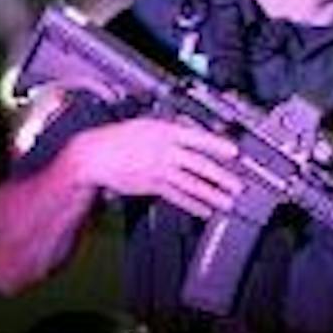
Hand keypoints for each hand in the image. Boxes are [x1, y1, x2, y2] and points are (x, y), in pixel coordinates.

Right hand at [70, 116, 241, 216]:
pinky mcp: (152, 185)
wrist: (94, 154)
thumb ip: (174, 129)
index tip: (234, 152)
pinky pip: (176, 196)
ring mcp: (159, 170)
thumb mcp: (149, 123)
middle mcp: (165, 151)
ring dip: (211, 195)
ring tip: (226, 202)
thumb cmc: (120, 136)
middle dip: (221, 177)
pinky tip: (204, 209)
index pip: (197, 138)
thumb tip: (197, 131)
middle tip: (238, 185)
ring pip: (190, 184)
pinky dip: (192, 204)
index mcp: (165, 132)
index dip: (217, 145)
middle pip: (198, 165)